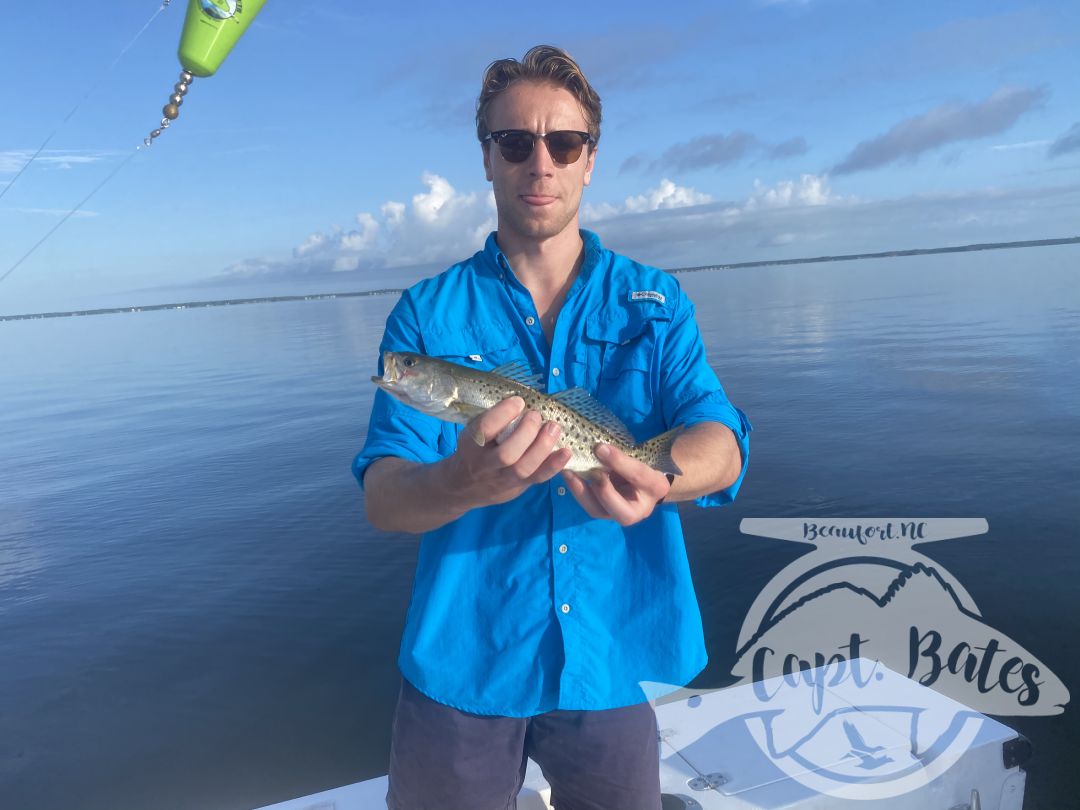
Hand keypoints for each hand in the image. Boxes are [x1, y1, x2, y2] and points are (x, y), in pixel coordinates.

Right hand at [445, 396, 571, 508]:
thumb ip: (492, 420)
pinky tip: (566, 451)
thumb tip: (520, 401)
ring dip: (542, 447)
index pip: (485, 429)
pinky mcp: (518, 487)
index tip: (518, 401)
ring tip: (554, 428)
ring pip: (523, 468)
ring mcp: (502, 479)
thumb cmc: (473, 451)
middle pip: (507, 454)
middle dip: (526, 432)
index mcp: (471, 445)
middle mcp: (485, 465)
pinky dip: (554, 465)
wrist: (465, 487)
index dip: (503, 413)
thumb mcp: (472, 433)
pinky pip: (538, 478)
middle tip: (536, 416)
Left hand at [563, 443, 671, 525]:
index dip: (620, 462)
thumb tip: (597, 448)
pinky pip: (588, 504)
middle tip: (591, 472)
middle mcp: (635, 511)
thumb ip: (622, 458)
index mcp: (655, 489)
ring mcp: (615, 514)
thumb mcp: (640, 460)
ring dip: (582, 492)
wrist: (640, 484)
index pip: (639, 476)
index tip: (600, 447)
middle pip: (621, 511)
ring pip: (598, 510)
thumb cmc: (642, 468)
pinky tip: (568, 475)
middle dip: (604, 492)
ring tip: (569, 473)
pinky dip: (577, 490)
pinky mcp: (601, 510)